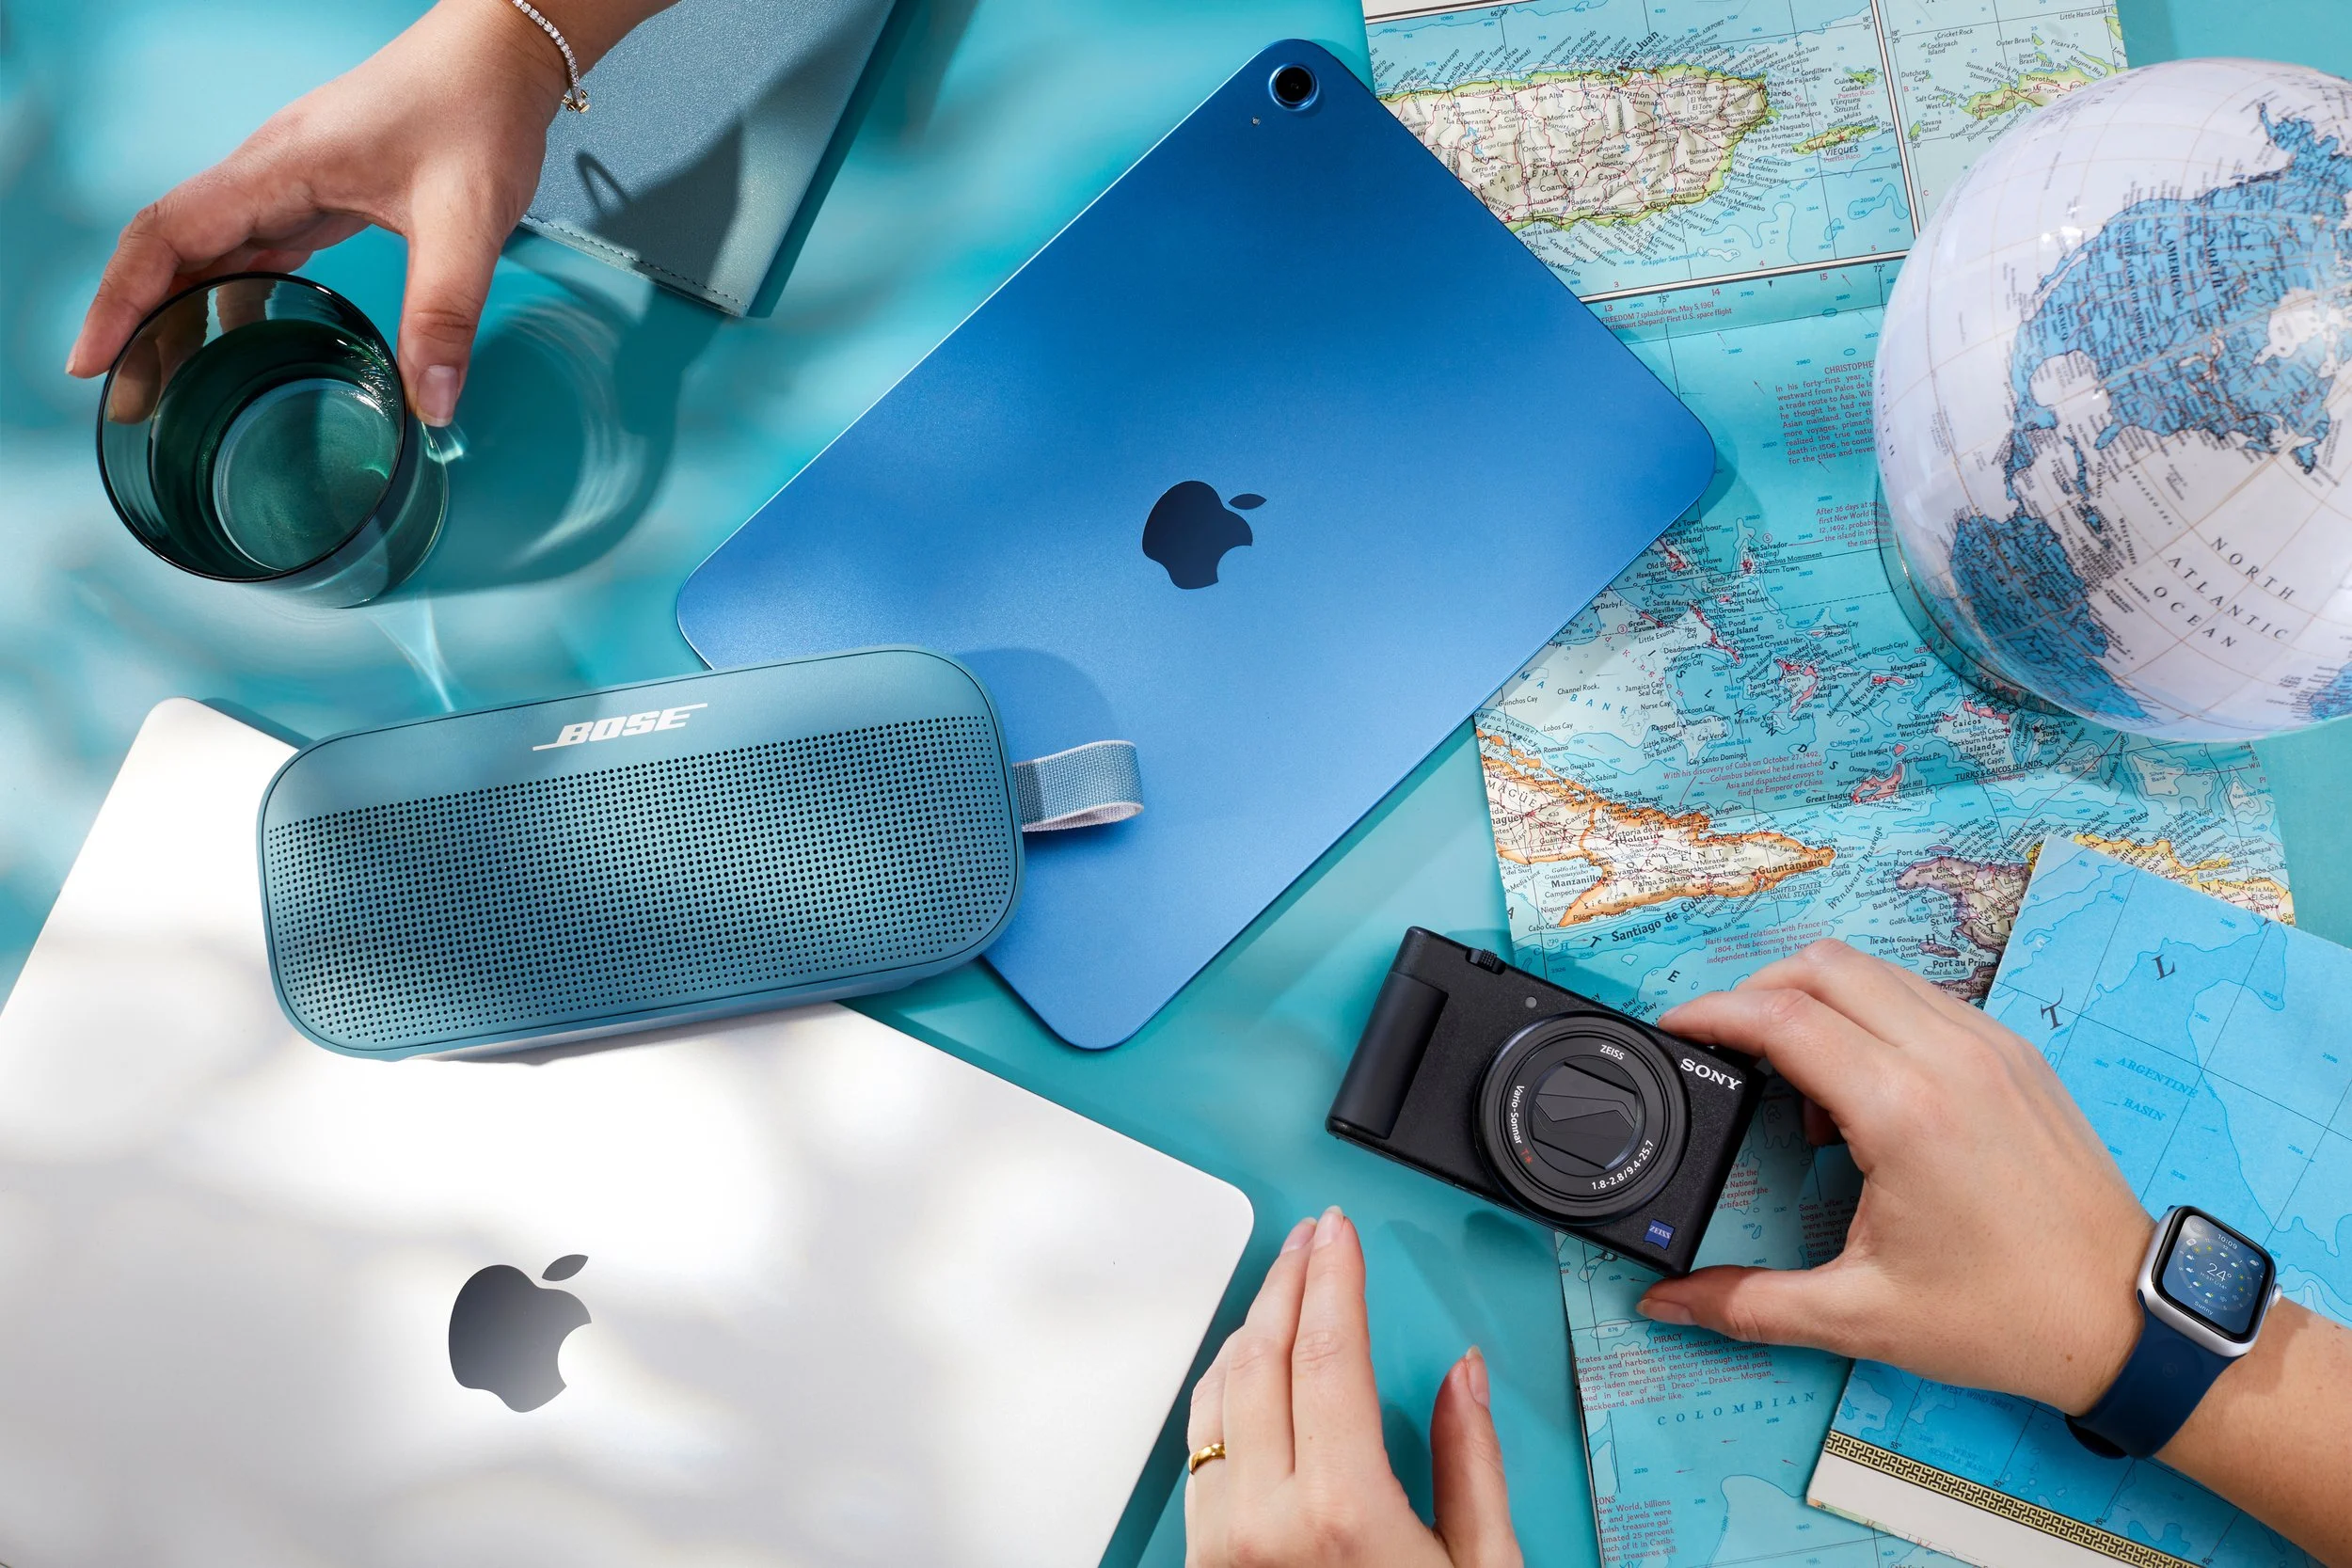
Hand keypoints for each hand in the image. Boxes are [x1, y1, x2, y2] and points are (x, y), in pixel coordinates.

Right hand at [66, 0, 596, 424]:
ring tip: (166, 382)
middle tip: (129, 397)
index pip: (166, 233)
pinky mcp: (316, 194)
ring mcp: (287, 182)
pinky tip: (232, 336)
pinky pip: (251, 247)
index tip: (92, 361)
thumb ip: (445, 313)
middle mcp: (266, 172)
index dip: (120, 300)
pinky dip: (229, 293)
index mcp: (277, 168)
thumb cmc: (476, 112)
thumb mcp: (468, 220)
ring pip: (208, 249)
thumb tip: (431, 404)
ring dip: (179, 309)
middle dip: (136, 320)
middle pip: (170, 247)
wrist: (500, 58)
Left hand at [1185, 1207, 1520, 1567]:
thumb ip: (1473, 1466)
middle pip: (1262, 1357)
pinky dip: (1225, 1387)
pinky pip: (1199, 1444)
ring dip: (1251, 1326)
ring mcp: (1221, 1539)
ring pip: (1218, 1392)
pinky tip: (1253, 1365)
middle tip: (1313, 1239)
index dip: (1334, 1278)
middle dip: (1289, 1281)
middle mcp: (1265, 1520)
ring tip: (1286, 1289)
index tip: (1341, 1234)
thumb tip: (1463, 1375)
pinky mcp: (1200, 1557)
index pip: (1328, 1354)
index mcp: (1342, 1513)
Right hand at [1636, 940, 2151, 1415]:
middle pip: (1822, 966)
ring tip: (1792, 1076)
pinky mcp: (2017, 1053)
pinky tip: (1861, 1086)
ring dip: (1816, 999)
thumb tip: (1668, 1303)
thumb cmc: (2004, 1317)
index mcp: (1903, 1112)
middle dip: (1755, 991)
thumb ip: (1750, 1304)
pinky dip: (1872, 1015)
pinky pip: (1923, 997)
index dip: (1712, 1013)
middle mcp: (1948, 1057)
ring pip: (1875, 971)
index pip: (1782, 1018)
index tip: (1675, 1028)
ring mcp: (1990, 1046)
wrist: (2123, 1321)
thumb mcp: (1861, 1316)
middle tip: (1724, 1044)